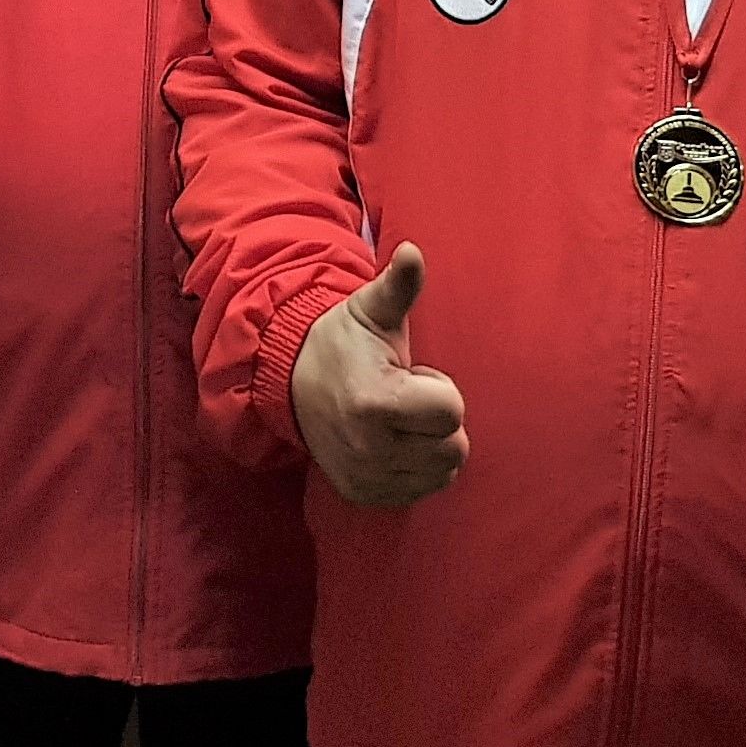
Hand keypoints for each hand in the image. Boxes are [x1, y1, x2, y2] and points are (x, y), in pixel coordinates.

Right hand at [289, 244, 467, 508]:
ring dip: (431, 445)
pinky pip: (424, 490)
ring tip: (399, 419)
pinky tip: (394, 441)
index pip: (452, 412)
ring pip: (444, 471)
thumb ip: (398, 285)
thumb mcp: (369, 310)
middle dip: (438, 420)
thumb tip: (412, 251)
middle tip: (405, 398)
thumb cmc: (343, 343)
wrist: (291, 382)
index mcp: (376, 403)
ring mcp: (367, 477)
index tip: (410, 376)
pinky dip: (418, 468)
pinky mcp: (364, 494)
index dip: (438, 389)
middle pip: (454, 447)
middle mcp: (371, 450)